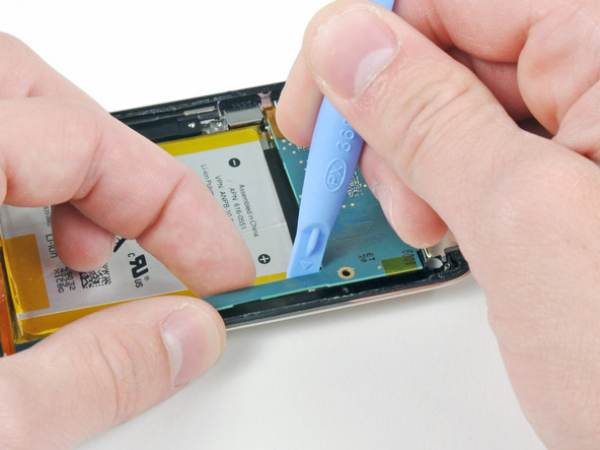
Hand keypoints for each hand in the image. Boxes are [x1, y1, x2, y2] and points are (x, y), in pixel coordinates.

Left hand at [0, 33, 253, 448]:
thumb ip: (89, 382)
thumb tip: (187, 340)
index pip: (79, 143)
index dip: (172, 205)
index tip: (220, 265)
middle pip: (32, 95)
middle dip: (119, 169)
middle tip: (159, 244)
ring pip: (7, 123)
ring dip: (70, 188)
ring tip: (96, 267)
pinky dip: (19, 208)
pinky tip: (27, 277)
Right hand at [277, 1, 599, 447]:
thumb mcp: (525, 223)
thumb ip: (428, 122)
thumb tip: (348, 47)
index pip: (456, 0)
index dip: (370, 35)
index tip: (318, 88)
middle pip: (453, 56)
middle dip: (392, 118)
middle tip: (370, 175)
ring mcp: (592, 140)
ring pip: (458, 113)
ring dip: (417, 164)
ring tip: (430, 222)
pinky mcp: (571, 186)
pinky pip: (478, 160)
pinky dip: (443, 190)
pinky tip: (449, 226)